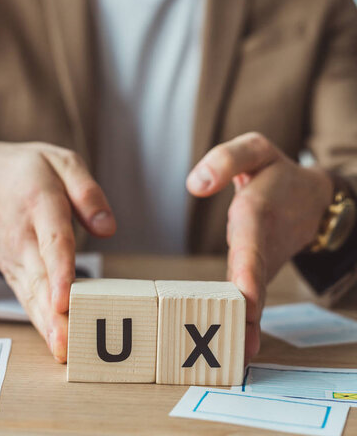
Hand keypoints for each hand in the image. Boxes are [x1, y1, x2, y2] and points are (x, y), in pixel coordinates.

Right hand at [0, 140, 115, 361]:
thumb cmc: (27, 170)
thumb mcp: (62, 161)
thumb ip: (87, 191)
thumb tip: (108, 227)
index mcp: (40, 203)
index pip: (53, 240)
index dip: (60, 271)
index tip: (65, 299)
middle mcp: (25, 236)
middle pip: (40, 278)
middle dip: (54, 313)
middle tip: (68, 343)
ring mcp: (16, 256)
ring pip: (32, 294)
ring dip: (47, 324)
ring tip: (64, 351)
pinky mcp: (14, 269)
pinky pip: (27, 297)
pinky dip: (40, 321)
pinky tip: (56, 342)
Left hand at [186, 132, 332, 363]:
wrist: (311, 200)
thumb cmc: (274, 173)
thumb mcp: (255, 150)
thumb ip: (226, 160)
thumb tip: (195, 184)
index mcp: (258, 212)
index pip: (251, 241)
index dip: (248, 269)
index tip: (245, 296)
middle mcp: (261, 242)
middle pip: (252, 278)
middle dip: (248, 309)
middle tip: (242, 343)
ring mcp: (263, 261)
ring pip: (254, 294)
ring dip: (248, 324)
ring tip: (240, 355)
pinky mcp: (258, 271)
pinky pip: (252, 296)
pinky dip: (248, 320)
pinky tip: (242, 345)